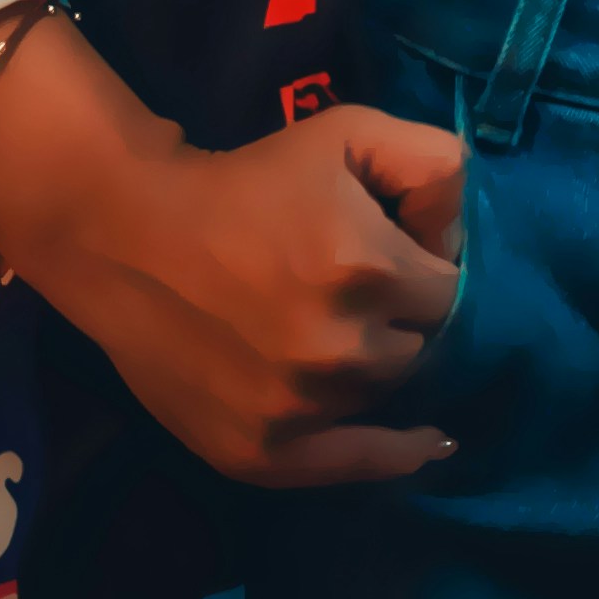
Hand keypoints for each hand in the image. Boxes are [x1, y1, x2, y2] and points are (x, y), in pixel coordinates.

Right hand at [0, 15, 466, 487]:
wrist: (130, 236)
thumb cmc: (247, 180)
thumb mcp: (347, 132)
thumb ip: (434, 165)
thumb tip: (468, 236)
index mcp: (367, 267)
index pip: (454, 290)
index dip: (434, 270)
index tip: (405, 257)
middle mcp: (342, 348)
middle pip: (426, 347)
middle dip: (413, 320)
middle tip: (374, 297)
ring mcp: (302, 409)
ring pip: (389, 396)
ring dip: (386, 368)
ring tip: (356, 337)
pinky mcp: (264, 454)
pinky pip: (358, 466)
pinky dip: (398, 453)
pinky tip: (431, 442)